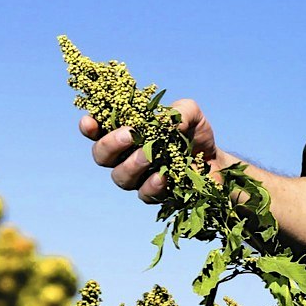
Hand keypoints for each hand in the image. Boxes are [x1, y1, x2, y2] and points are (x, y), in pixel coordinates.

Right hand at [82, 98, 220, 203]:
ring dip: (132, 165)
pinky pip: (144, 194)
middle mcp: (125, 156)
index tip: (89, 122)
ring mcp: (138, 178)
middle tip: (128, 134)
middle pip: (101, 156)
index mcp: (127, 132)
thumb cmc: (194, 133)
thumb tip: (164, 122)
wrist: (216, 162)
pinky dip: (151, 185)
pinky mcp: (154, 195)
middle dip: (110, 145)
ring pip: (120, 177)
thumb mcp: (190, 113)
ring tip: (149, 155)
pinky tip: (162, 176)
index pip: (98, 130)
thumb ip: (178, 110)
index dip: (89, 127)